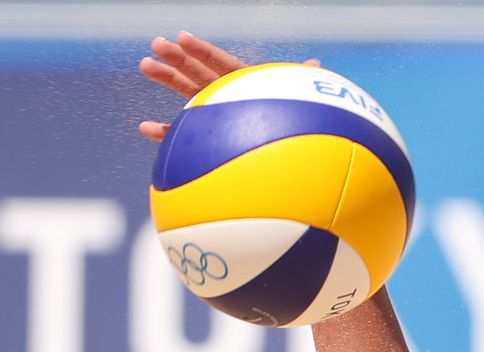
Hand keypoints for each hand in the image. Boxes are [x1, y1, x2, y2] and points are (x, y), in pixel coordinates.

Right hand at [137, 31, 319, 141]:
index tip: (183, 38)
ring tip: (145, 64)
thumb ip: (300, 84)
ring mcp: (212, 114)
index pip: (221, 63)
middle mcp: (225, 93)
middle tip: (157, 44)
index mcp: (244, 82)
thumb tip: (316, 66)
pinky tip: (145, 128)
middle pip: (197, 71)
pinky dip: (164, 133)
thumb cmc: (293, 124)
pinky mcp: (203, 138)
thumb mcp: (297, 101)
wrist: (284, 160)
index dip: (203, 51)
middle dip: (177, 58)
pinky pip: (181, 135)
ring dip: (166, 79)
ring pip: (185, 94)